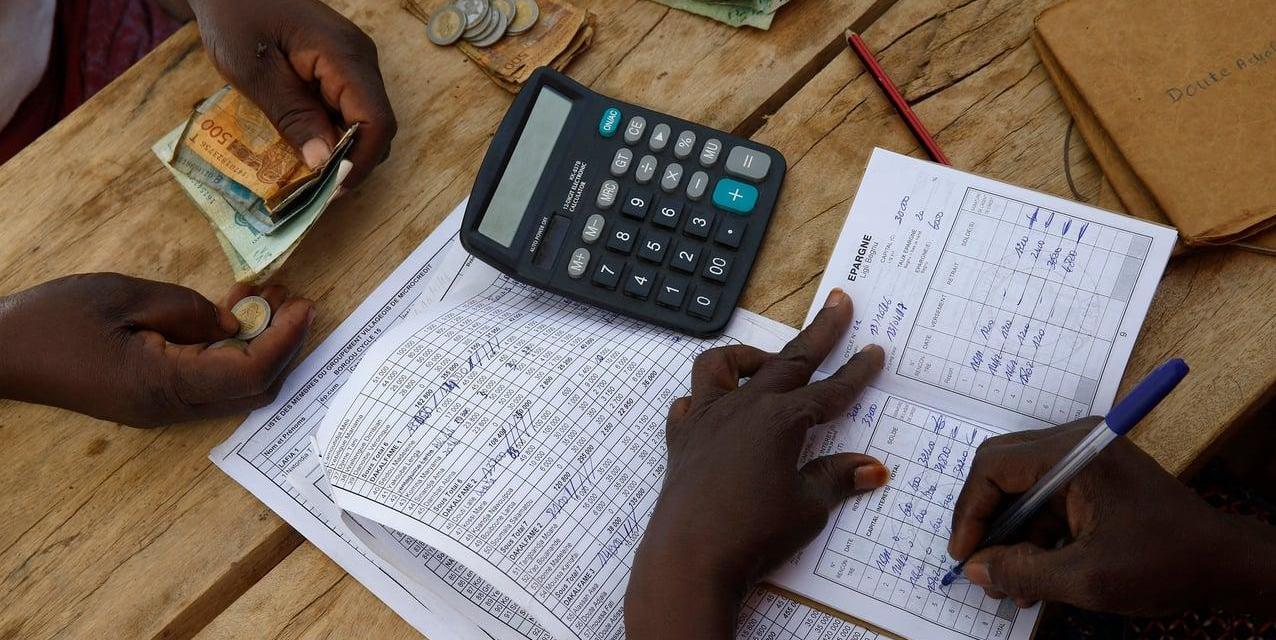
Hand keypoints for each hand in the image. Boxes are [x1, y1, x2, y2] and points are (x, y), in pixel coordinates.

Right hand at [0, 273, 313, 425]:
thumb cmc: (53, 319)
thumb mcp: (125, 296)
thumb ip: (189, 310)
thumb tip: (237, 323)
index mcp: (164, 383)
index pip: (250, 373)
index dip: (286, 340)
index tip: (304, 305)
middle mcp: (171, 406)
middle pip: (255, 388)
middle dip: (285, 344)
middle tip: (292, 298)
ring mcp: (163, 407)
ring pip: (237, 388)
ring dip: (262, 345)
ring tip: (268, 297)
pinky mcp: (155, 398)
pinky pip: (211, 381)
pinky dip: (233, 350)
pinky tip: (233, 312)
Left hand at [189, 0, 395, 187]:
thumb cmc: (236, 17)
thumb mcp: (254, 72)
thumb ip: (292, 116)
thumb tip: (325, 163)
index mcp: (343, 56)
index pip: (376, 120)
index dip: (361, 161)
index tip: (332, 190)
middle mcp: (360, 60)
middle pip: (376, 124)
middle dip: (352, 161)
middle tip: (317, 190)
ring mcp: (352, 62)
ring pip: (364, 119)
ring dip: (342, 149)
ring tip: (309, 173)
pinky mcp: (339, 67)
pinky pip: (347, 107)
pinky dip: (332, 132)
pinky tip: (306, 145)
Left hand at [626, 289, 889, 638]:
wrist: (689, 557)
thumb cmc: (754, 534)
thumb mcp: (807, 508)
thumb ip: (836, 479)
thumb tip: (873, 468)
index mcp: (781, 420)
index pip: (830, 391)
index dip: (856, 372)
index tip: (875, 351)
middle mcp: (743, 408)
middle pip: (787, 361)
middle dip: (819, 333)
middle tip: (839, 303)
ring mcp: (707, 420)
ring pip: (720, 366)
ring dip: (746, 356)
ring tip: (763, 363)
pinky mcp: (681, 440)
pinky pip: (690, 404)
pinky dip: (704, 399)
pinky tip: (715, 411)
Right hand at [948, 419, 1275, 615]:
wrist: (1226, 564)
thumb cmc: (1164, 562)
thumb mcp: (1087, 577)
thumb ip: (1023, 572)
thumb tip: (974, 569)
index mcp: (1074, 453)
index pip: (994, 468)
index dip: (971, 513)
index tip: (963, 555)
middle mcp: (1075, 444)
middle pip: (1002, 473)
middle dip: (987, 524)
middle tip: (977, 566)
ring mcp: (1084, 460)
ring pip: (1021, 491)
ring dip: (1010, 537)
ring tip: (1007, 586)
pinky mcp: (1093, 481)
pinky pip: (1046, 502)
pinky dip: (1033, 537)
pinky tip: (1032, 577)